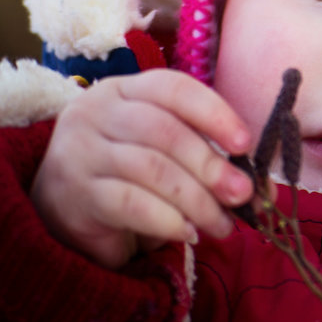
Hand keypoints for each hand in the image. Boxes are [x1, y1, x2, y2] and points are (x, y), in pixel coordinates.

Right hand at [32, 69, 253, 267]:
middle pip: (165, 131)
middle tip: (241, 195)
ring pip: (152, 169)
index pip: (173, 88)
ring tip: (221, 224)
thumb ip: (204, 156)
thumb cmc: (125, 177)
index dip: (214, 113)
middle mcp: (94, 111)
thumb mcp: (164, 155)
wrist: (63, 215)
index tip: (245, 143)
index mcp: (122, 89)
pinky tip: (187, 233)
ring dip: (197, 200)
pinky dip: (167, 220)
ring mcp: (78, 150)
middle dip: (211, 165)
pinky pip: (131, 204)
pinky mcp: (74, 192)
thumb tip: (258, 186)